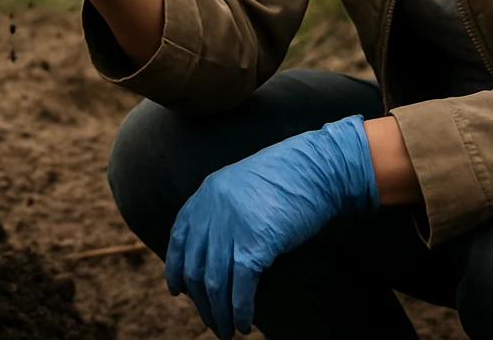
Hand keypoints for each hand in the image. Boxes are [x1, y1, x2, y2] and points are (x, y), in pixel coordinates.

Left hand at [165, 115, 378, 337]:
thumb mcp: (242, 186)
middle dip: (200, 301)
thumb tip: (216, 253)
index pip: (180, 238)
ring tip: (225, 331)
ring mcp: (233, 226)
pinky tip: (243, 324)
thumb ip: (223, 212)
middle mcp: (212, 210)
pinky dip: (239, 309)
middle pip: (195, 267)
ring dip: (218, 313)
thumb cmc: (287, 178)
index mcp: (206, 195)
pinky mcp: (257, 242)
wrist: (317, 168)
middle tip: (211, 321)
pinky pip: (241, 285)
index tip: (177, 290)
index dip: (175, 268)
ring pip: (215, 282)